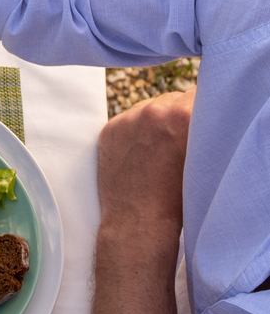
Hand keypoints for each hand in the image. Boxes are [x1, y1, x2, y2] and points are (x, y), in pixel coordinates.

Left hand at [96, 89, 192, 232]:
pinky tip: (140, 152)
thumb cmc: (179, 194)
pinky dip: (135, 130)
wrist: (139, 220)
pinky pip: (128, 119)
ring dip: (156, 120)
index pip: (198, 93)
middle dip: (178, 114)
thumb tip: (200, 108)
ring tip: (158, 148)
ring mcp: (127, 119)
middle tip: (179, 140)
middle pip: (174, 98)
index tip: (199, 123)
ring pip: (150, 107)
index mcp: (184, 115)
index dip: (200, 109)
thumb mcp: (202, 155)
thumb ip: (203, 126)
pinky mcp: (109, 129)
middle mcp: (154, 111)